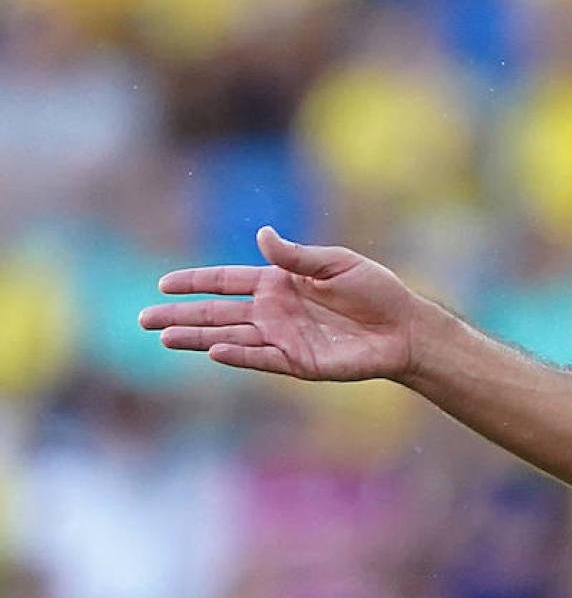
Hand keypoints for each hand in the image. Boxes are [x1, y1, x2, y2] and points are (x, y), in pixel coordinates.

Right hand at [139, 226, 428, 381]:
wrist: (404, 328)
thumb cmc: (375, 291)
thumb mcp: (336, 263)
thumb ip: (296, 256)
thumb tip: (262, 235)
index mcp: (279, 282)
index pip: (226, 280)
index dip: (196, 282)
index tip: (163, 283)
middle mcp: (274, 311)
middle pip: (217, 312)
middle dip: (180, 315)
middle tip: (143, 319)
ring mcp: (282, 338)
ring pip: (229, 337)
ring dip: (197, 337)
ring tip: (164, 337)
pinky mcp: (297, 362)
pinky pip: (260, 358)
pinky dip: (237, 354)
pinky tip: (213, 350)